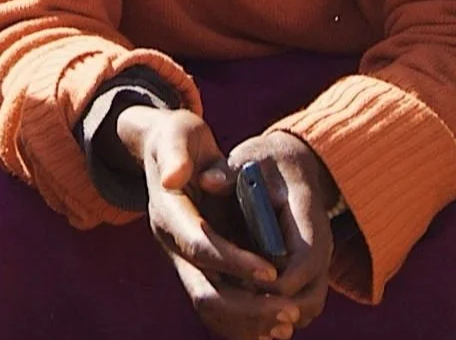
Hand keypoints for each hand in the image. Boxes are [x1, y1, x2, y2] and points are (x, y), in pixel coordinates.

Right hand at [116, 106, 302, 339]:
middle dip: (248, 307)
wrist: (166, 151)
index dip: (235, 262)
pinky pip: (221, 305)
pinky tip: (275, 323)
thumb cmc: (179, 138)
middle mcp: (173, 246)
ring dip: (249, 321)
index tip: (272, 272)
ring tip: (288, 322)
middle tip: (289, 312)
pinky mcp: (199, 266)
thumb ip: (175, 154)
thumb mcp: (177, 133)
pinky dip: (246, 320)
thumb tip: (173, 177)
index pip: (201, 247)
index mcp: (168, 215)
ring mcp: (184, 260)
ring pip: (212, 308)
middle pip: (205, 293)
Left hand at [227, 131, 337, 335]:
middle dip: (274, 307)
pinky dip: (276, 312)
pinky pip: (300, 305)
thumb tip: (207, 181)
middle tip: (236, 302)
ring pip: (309, 307)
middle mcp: (320, 243)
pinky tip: (244, 304)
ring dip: (275, 314)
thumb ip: (228, 173)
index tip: (243, 283)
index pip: (306, 260)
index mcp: (308, 212)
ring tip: (238, 306)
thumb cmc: (266, 162)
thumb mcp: (248, 159)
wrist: (290, 166)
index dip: (277, 282)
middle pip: (312, 296)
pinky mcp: (308, 273)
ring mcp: (317, 261)